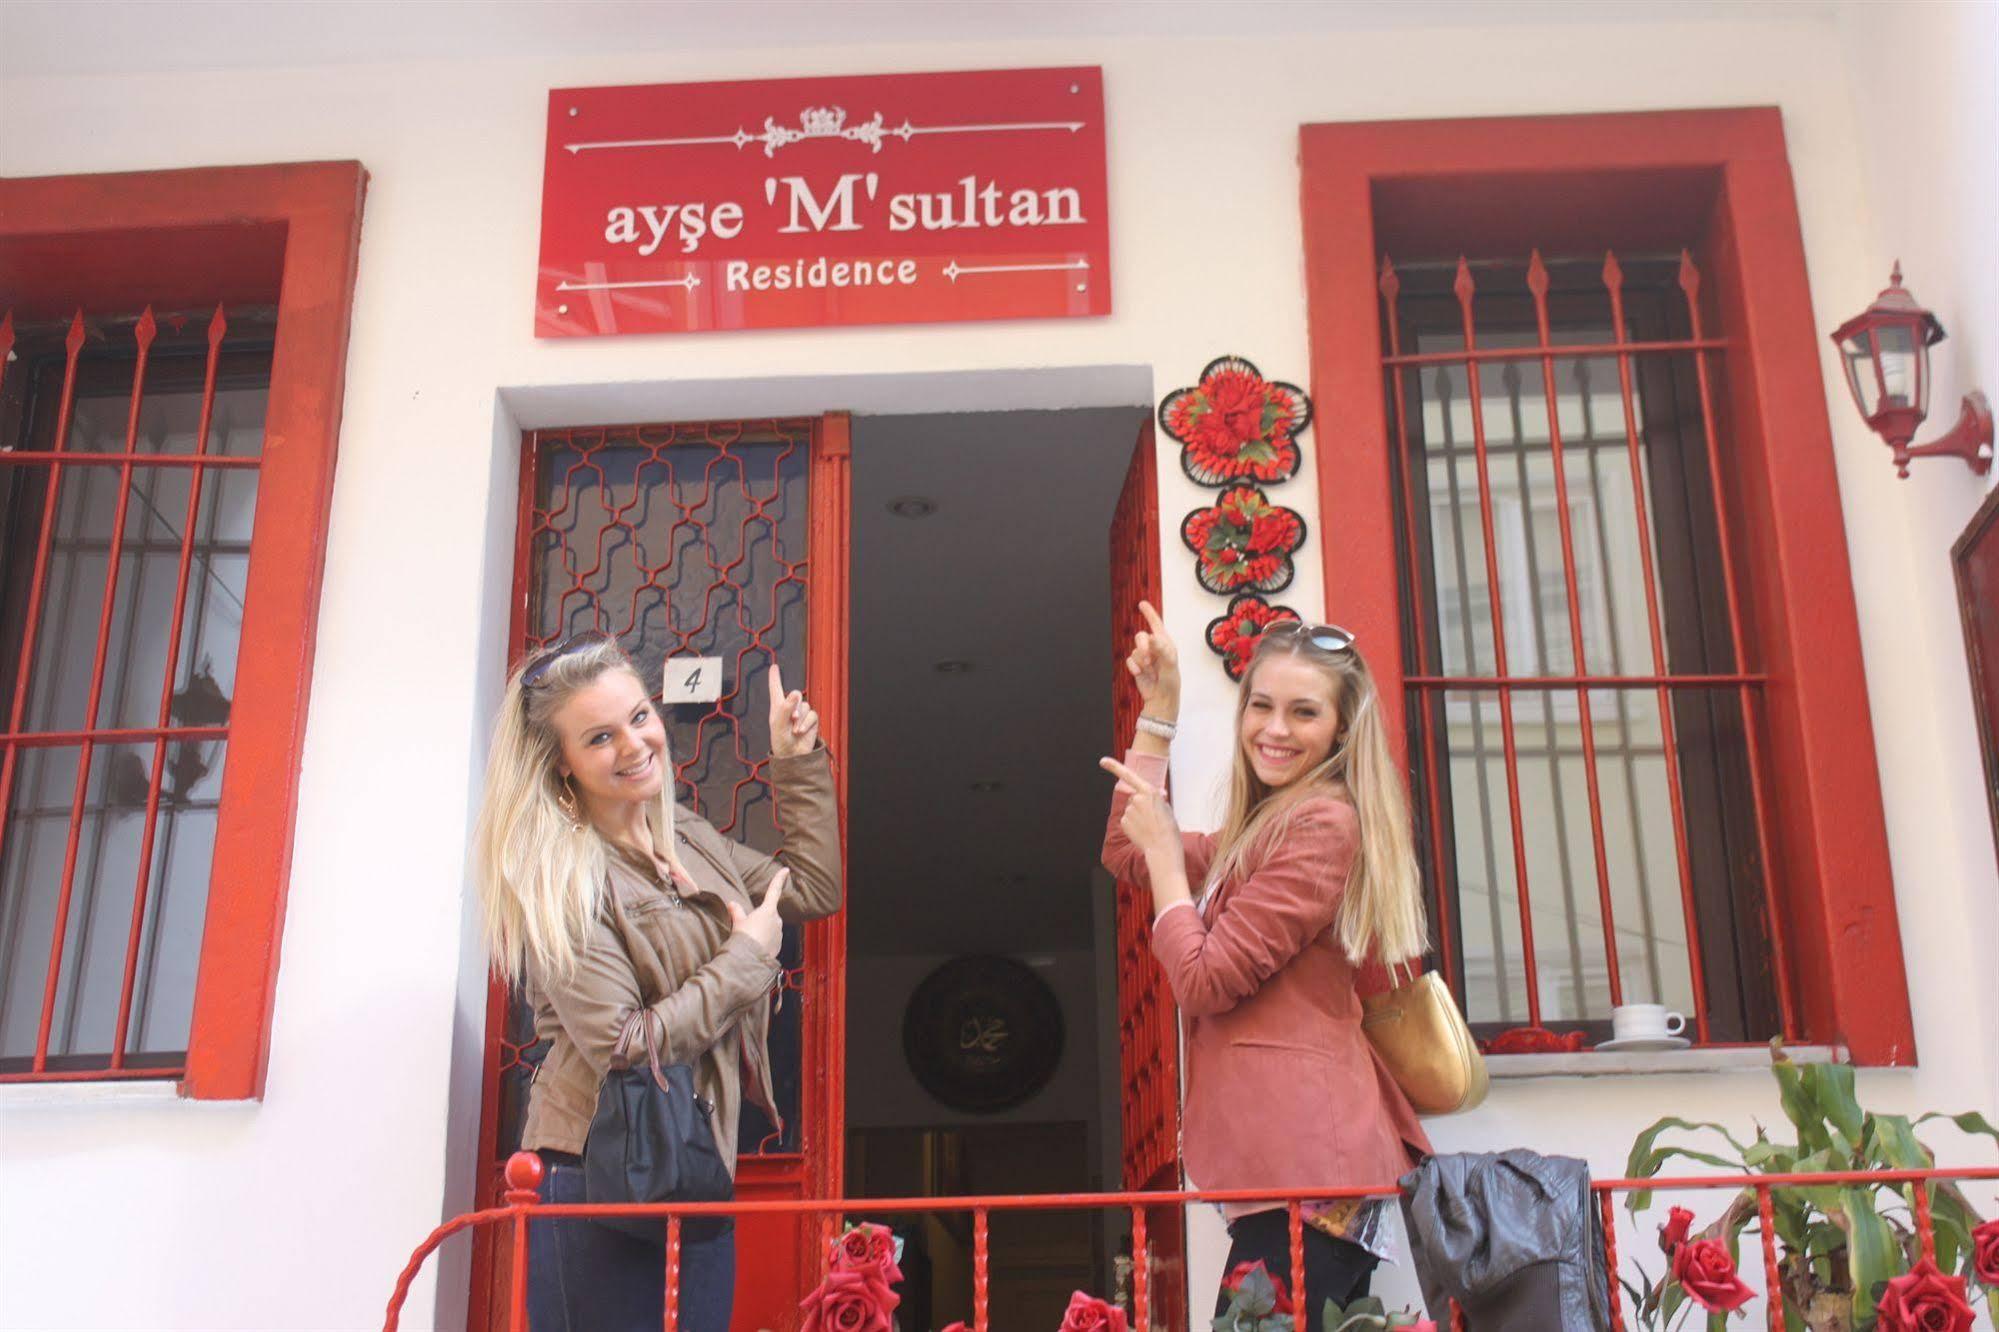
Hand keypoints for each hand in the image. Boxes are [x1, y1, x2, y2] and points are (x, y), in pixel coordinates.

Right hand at [726, 868, 787, 958]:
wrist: (750, 959)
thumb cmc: (744, 938)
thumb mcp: (738, 922)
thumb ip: (736, 911)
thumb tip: (732, 903)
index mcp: (768, 910)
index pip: (774, 890)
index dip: (779, 879)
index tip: (785, 870)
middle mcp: (777, 920)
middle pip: (769, 913)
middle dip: (760, 917)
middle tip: (747, 925)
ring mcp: (779, 932)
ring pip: (771, 926)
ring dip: (762, 929)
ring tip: (750, 937)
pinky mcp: (779, 944)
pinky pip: (772, 938)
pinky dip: (765, 940)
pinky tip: (756, 945)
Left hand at [766, 662, 819, 757]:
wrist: (793, 756)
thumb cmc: (781, 742)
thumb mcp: (779, 725)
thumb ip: (785, 709)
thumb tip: (794, 695)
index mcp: (777, 708)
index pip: (776, 689)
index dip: (775, 678)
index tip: (774, 667)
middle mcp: (789, 709)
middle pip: (796, 694)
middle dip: (795, 704)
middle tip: (792, 718)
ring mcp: (801, 714)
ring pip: (805, 705)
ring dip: (800, 718)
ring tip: (795, 730)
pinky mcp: (811, 721)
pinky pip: (813, 715)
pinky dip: (807, 723)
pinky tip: (801, 731)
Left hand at [1098, 756, 1180, 860]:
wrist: (1163, 848)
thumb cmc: (1168, 828)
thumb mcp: (1166, 806)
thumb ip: (1154, 798)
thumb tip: (1150, 796)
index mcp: (1149, 792)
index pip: (1129, 775)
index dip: (1114, 767)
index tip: (1103, 761)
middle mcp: (1136, 799)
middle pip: (1134, 797)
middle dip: (1141, 805)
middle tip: (1153, 817)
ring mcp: (1128, 811)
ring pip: (1131, 809)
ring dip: (1138, 815)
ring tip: (1150, 825)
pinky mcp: (1124, 822)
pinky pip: (1127, 820)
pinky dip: (1133, 824)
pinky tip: (1143, 830)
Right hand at [1125, 600, 1179, 720]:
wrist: (1161, 698)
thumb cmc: (1170, 682)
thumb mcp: (1169, 664)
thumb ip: (1161, 649)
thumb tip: (1152, 637)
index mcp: (1165, 644)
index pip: (1157, 625)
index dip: (1149, 613)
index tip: (1142, 604)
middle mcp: (1154, 648)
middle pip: (1141, 636)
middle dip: (1142, 645)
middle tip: (1146, 658)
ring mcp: (1145, 657)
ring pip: (1135, 649)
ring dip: (1140, 660)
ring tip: (1148, 670)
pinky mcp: (1137, 666)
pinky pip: (1130, 660)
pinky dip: (1133, 667)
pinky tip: (1140, 674)